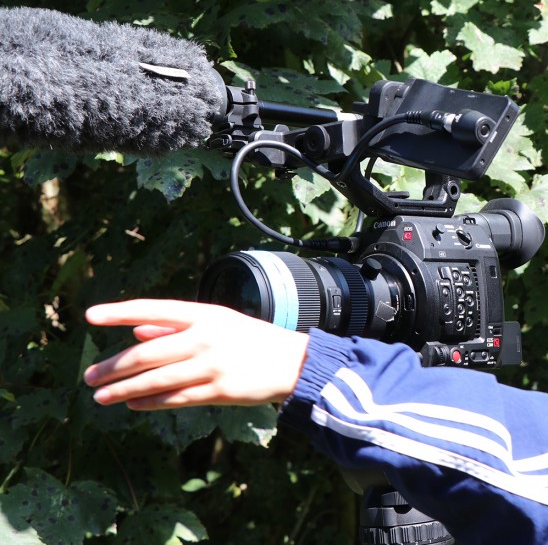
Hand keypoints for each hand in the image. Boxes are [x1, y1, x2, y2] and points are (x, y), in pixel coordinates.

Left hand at [84, 299, 308, 409]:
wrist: (292, 363)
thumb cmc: (252, 340)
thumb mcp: (218, 323)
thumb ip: (177, 327)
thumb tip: (137, 330)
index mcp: (204, 315)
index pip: (153, 309)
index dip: (120, 312)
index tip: (91, 317)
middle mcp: (205, 338)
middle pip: (147, 352)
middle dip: (114, 366)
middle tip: (90, 376)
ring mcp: (212, 366)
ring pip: (157, 379)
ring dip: (124, 389)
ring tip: (101, 396)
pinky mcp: (219, 391)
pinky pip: (176, 398)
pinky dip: (150, 402)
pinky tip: (133, 403)